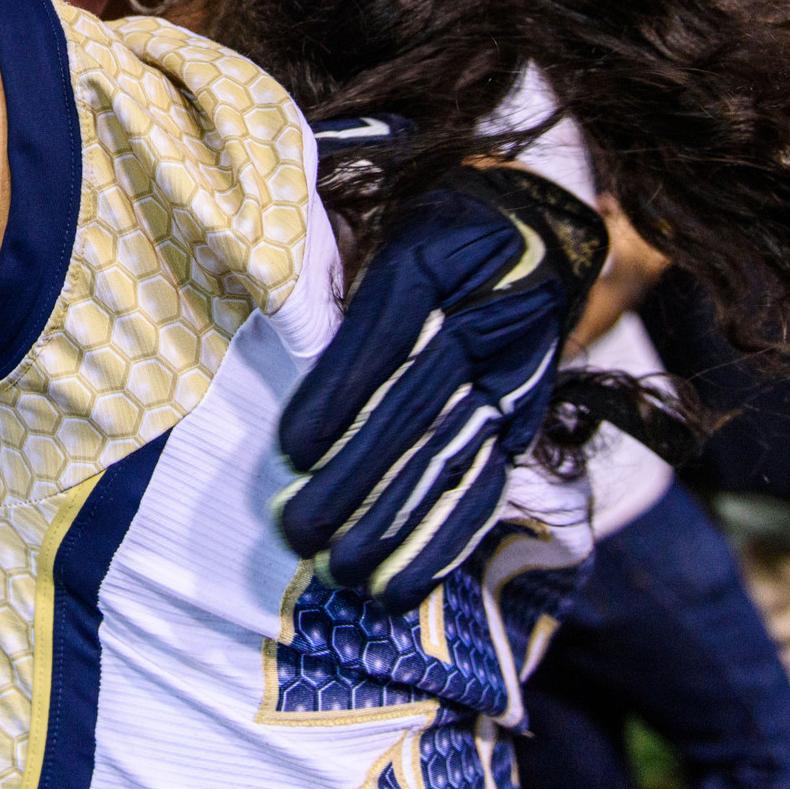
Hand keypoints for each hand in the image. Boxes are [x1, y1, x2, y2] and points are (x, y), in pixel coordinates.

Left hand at [274, 157, 606, 609]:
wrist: (536, 220)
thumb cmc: (422, 219)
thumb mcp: (375, 207)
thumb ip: (322, 252)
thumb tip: (254, 299)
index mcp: (437, 253)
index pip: (386, 332)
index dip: (339, 394)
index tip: (291, 450)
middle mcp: (487, 312)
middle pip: (417, 404)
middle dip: (356, 477)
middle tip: (300, 531)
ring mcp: (515, 370)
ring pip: (454, 453)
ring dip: (397, 520)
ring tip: (342, 571)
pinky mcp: (527, 414)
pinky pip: (490, 483)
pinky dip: (448, 538)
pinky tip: (404, 581)